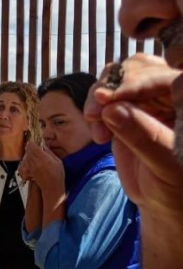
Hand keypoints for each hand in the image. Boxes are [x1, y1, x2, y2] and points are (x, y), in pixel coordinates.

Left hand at [20, 141, 64, 191]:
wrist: (52, 187)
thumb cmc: (57, 174)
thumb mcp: (58, 161)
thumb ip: (50, 153)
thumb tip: (44, 147)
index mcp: (44, 158)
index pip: (33, 147)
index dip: (31, 143)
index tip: (32, 142)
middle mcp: (36, 162)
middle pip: (28, 151)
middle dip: (29, 147)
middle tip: (30, 145)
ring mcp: (32, 167)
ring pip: (26, 156)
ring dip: (27, 153)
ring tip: (30, 151)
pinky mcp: (30, 171)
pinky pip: (26, 163)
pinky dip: (26, 159)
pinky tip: (29, 159)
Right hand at [84, 56, 182, 217]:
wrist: (164, 200)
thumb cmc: (176, 186)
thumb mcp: (165, 165)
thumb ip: (144, 137)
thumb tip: (112, 110)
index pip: (164, 79)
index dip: (136, 84)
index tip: (109, 99)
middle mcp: (170, 93)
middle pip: (140, 69)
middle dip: (114, 86)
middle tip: (95, 109)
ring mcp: (149, 99)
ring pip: (120, 76)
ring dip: (101, 96)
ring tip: (93, 121)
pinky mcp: (128, 108)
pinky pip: (106, 96)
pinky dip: (95, 110)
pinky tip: (98, 135)